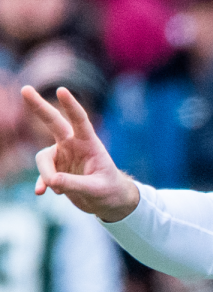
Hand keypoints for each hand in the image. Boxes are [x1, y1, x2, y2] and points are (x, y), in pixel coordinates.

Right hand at [24, 86, 139, 221]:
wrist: (109, 202)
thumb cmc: (109, 191)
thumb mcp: (96, 190)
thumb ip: (75, 184)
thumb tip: (52, 181)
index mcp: (89, 143)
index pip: (80, 121)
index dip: (71, 106)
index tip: (61, 90)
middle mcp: (74, 145)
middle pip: (53, 122)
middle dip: (39, 106)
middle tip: (25, 89)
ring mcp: (63, 155)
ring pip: (43, 158)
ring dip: (47, 174)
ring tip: (58, 190)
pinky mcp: (56, 169)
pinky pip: (42, 173)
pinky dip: (42, 183)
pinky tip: (41, 192)